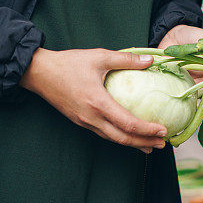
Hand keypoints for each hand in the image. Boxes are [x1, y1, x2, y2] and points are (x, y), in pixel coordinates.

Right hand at [20, 48, 167, 153]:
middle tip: (163, 144)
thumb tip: (150, 60)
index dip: (147, 129)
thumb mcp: (99, 56)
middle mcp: (91, 117)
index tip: (164, 130)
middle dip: (145, 143)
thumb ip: (126, 59)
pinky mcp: (80, 122)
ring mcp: (85, 122)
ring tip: (151, 146)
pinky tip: (129, 136)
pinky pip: (104, 134)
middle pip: (122, 138)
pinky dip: (120, 138)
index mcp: (98, 102)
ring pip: (113, 139)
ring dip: (133, 144)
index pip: (127, 123)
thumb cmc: (68, 63)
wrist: (38, 73)